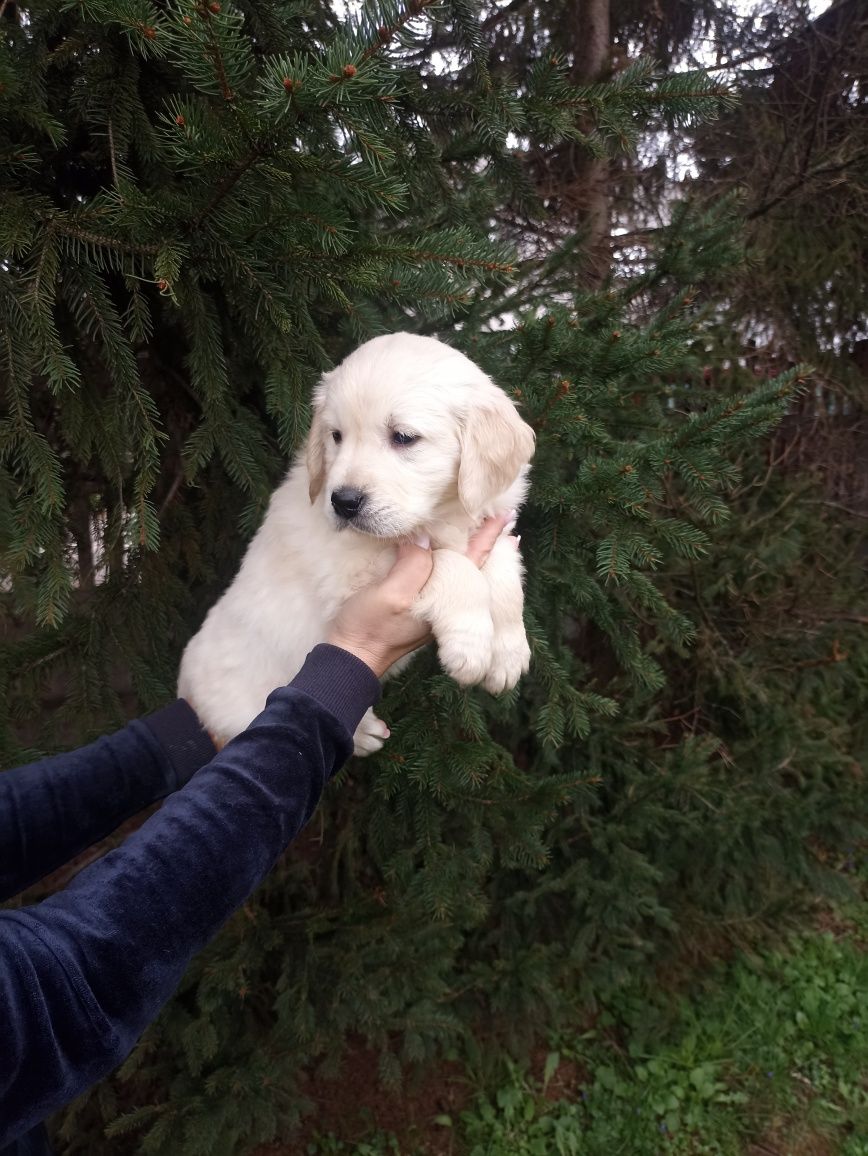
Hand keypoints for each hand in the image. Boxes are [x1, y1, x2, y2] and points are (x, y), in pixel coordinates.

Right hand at [327, 512, 517, 677]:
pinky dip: (445, 559)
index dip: (488, 538)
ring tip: (482, 530)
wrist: (350, 658)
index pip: (473, 561)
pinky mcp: (413, 604)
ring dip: (468, 549)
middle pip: (471, 566)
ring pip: (456, 571)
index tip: (505, 516)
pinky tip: (442, 551)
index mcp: (444, 598)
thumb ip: (413, 566)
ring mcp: (430, 605)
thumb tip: (423, 539)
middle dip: (485, 543)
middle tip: (504, 518)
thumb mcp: (392, 595)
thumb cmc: (370, 628)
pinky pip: (437, 576)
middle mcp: (443, 602)